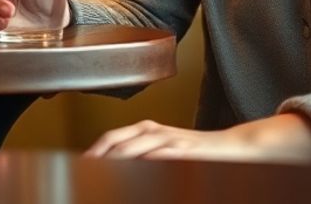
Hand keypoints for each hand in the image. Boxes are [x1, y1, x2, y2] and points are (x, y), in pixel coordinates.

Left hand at [84, 114, 310, 163]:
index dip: (91, 154)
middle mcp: (153, 132)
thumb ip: (141, 161)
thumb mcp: (164, 155)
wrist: (234, 148)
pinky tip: (132, 179)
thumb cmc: (196, 154)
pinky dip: (142, 168)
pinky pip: (157, 159)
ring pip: (132, 151)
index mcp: (145, 131)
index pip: (109, 140)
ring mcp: (168, 140)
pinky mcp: (183, 151)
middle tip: (81, 177)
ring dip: (113, 166)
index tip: (76, 168)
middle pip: (115, 145)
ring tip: (98, 180)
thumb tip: (116, 169)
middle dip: (96, 162)